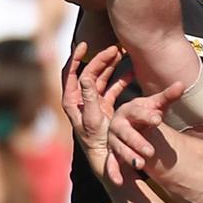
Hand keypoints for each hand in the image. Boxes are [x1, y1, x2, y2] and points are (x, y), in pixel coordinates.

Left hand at [62, 42, 130, 175]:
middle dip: (100, 59)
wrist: (106, 157)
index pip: (70, 73)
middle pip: (89, 73)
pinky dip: (121, 79)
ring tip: (123, 54)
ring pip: (101, 78)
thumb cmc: (98, 140)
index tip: (86, 44)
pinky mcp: (105, 107)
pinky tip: (132, 72)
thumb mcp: (93, 119)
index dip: (76, 58)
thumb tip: (84, 76)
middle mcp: (81, 100)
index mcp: (73, 101)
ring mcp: (93, 103)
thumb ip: (89, 97)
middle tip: (115, 49)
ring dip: (111, 66)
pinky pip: (112, 88)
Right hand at [106, 82, 184, 183]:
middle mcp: (118, 125)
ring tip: (141, 164)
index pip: (137, 112)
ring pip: (119, 149)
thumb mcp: (156, 105)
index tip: (158, 119)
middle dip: (137, 142)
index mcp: (128, 110)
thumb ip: (168, 96)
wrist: (131, 124)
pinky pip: (111, 164)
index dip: (146, 115)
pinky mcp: (112, 154)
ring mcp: (114, 140)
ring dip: (128, 157)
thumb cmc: (146, 113)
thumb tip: (182, 84)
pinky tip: (119, 182)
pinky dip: (114, 172)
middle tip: (150, 151)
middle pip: (126, 133)